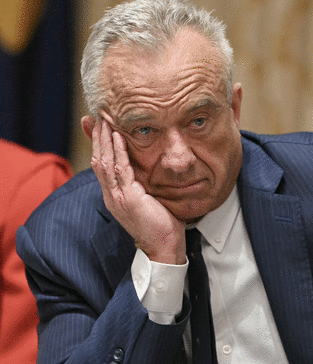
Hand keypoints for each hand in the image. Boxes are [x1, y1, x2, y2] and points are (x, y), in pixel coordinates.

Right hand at [90, 119, 186, 264]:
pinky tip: (118, 136)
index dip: (99, 144)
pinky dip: (118, 151)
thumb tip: (146, 172)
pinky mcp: (129, 198)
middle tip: (98, 115)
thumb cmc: (160, 225)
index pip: (101, 165)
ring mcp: (118, 197)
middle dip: (97, 136)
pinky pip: (121, 170)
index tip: (100, 126)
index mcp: (114, 196)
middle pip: (98, 159)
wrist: (164, 248)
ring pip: (105, 162)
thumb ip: (142, 185)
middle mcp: (111, 195)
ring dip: (105, 139)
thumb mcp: (148, 200)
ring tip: (105, 119)